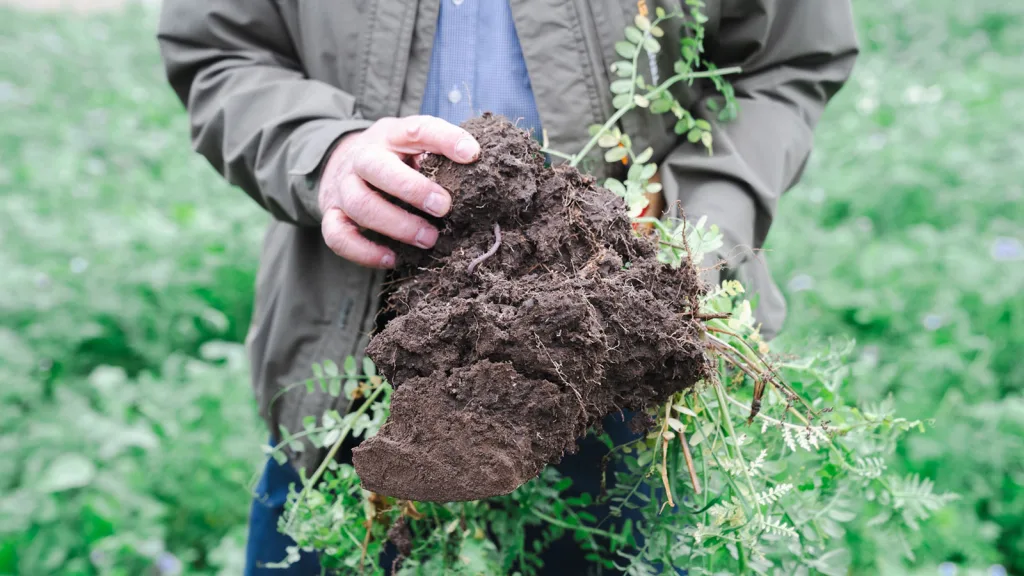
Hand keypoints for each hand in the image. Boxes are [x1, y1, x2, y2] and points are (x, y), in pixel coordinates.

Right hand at [317, 115, 480, 267]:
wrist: (341, 160)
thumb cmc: (393, 158)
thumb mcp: (414, 145)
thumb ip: (439, 154)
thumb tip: (478, 169)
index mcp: (390, 135)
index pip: (416, 130)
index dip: (445, 139)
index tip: (473, 155)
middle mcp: (362, 157)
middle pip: (377, 168)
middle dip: (412, 189)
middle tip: (444, 207)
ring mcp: (343, 186)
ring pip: (360, 205)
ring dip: (397, 225)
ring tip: (429, 238)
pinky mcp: (331, 214)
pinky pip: (338, 236)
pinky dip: (364, 252)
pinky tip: (392, 258)